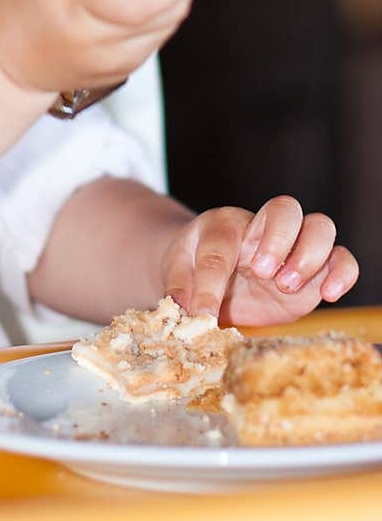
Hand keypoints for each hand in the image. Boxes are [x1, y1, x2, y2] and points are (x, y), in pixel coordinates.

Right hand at [0, 0, 195, 95]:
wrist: (7, 58)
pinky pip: (157, 39)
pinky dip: (159, 17)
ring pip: (167, 27)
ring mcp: (111, 62)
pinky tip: (138, 1)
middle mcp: (96, 40)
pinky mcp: (122, 72)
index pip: (140, 2)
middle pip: (164, 14)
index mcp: (75, 2)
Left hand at [161, 195, 358, 325]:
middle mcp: (262, 229)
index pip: (221, 244)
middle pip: (285, 208)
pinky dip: (343, 272)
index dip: (211, 280)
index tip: (204, 312)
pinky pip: (341, 259)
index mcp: (223, 226)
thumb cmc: (193, 267)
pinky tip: (328, 293)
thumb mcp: (177, 273)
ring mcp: (292, 248)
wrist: (210, 272)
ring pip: (320, 227)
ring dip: (310, 255)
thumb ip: (180, 289)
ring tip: (286, 285)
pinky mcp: (314, 273)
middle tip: (261, 272)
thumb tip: (185, 311)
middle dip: (278, 240)